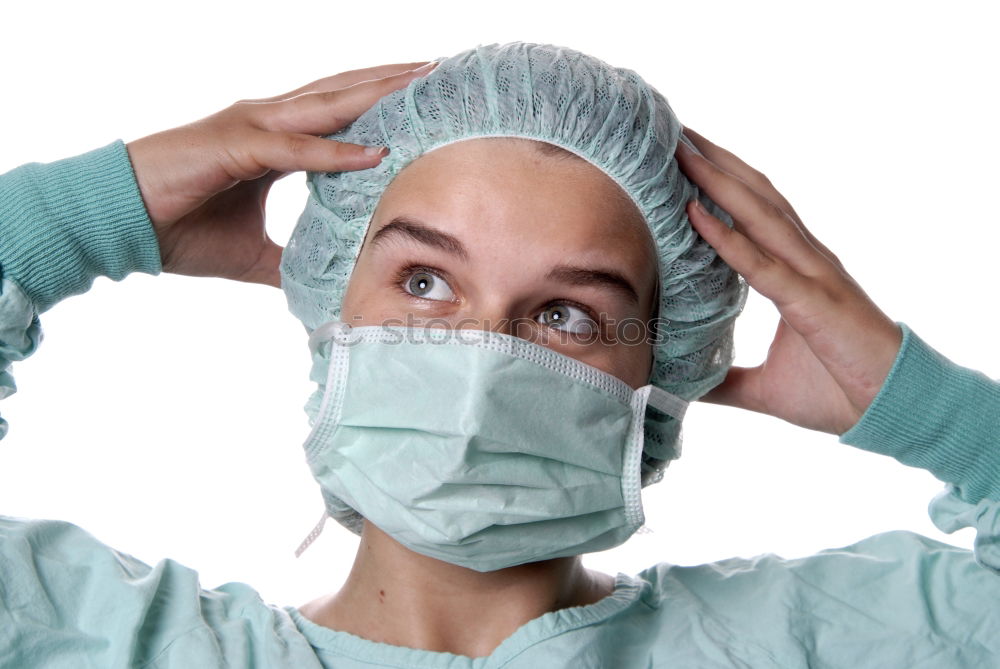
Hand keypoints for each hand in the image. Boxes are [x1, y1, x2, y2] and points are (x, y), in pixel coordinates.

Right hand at [126, 61, 435, 286]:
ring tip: (422, 84)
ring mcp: (249, 128)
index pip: (339, 114)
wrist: (119, 224)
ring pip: (325, 106)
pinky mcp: (231, 148)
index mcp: (273, 140)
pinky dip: (332, 152)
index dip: (382, 104)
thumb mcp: (250, 254)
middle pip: (342, 94)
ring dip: (375, 96)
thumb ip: (287, 262)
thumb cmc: (178, 229)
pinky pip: (292, 150)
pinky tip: (372, 155)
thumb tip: (319, 288)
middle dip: (392, 81)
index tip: (425, 101)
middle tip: (440, 71)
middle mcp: (266, 122)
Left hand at [675, 128, 902, 434]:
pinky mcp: (812, 302)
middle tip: (675, 132)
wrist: (893, 410)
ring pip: (759, 215)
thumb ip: (728, 381)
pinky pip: (761, 263)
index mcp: (798, 272)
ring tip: (681, 151)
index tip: (685, 157)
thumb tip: (689, 386)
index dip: (723, 183)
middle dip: (716, 163)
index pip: (756, 214)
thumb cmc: (839, 392)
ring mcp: (812, 276)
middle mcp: (806, 261)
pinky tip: (695, 214)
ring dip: (718, 181)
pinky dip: (727, 237)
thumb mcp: (766, 388)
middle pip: (756, 197)